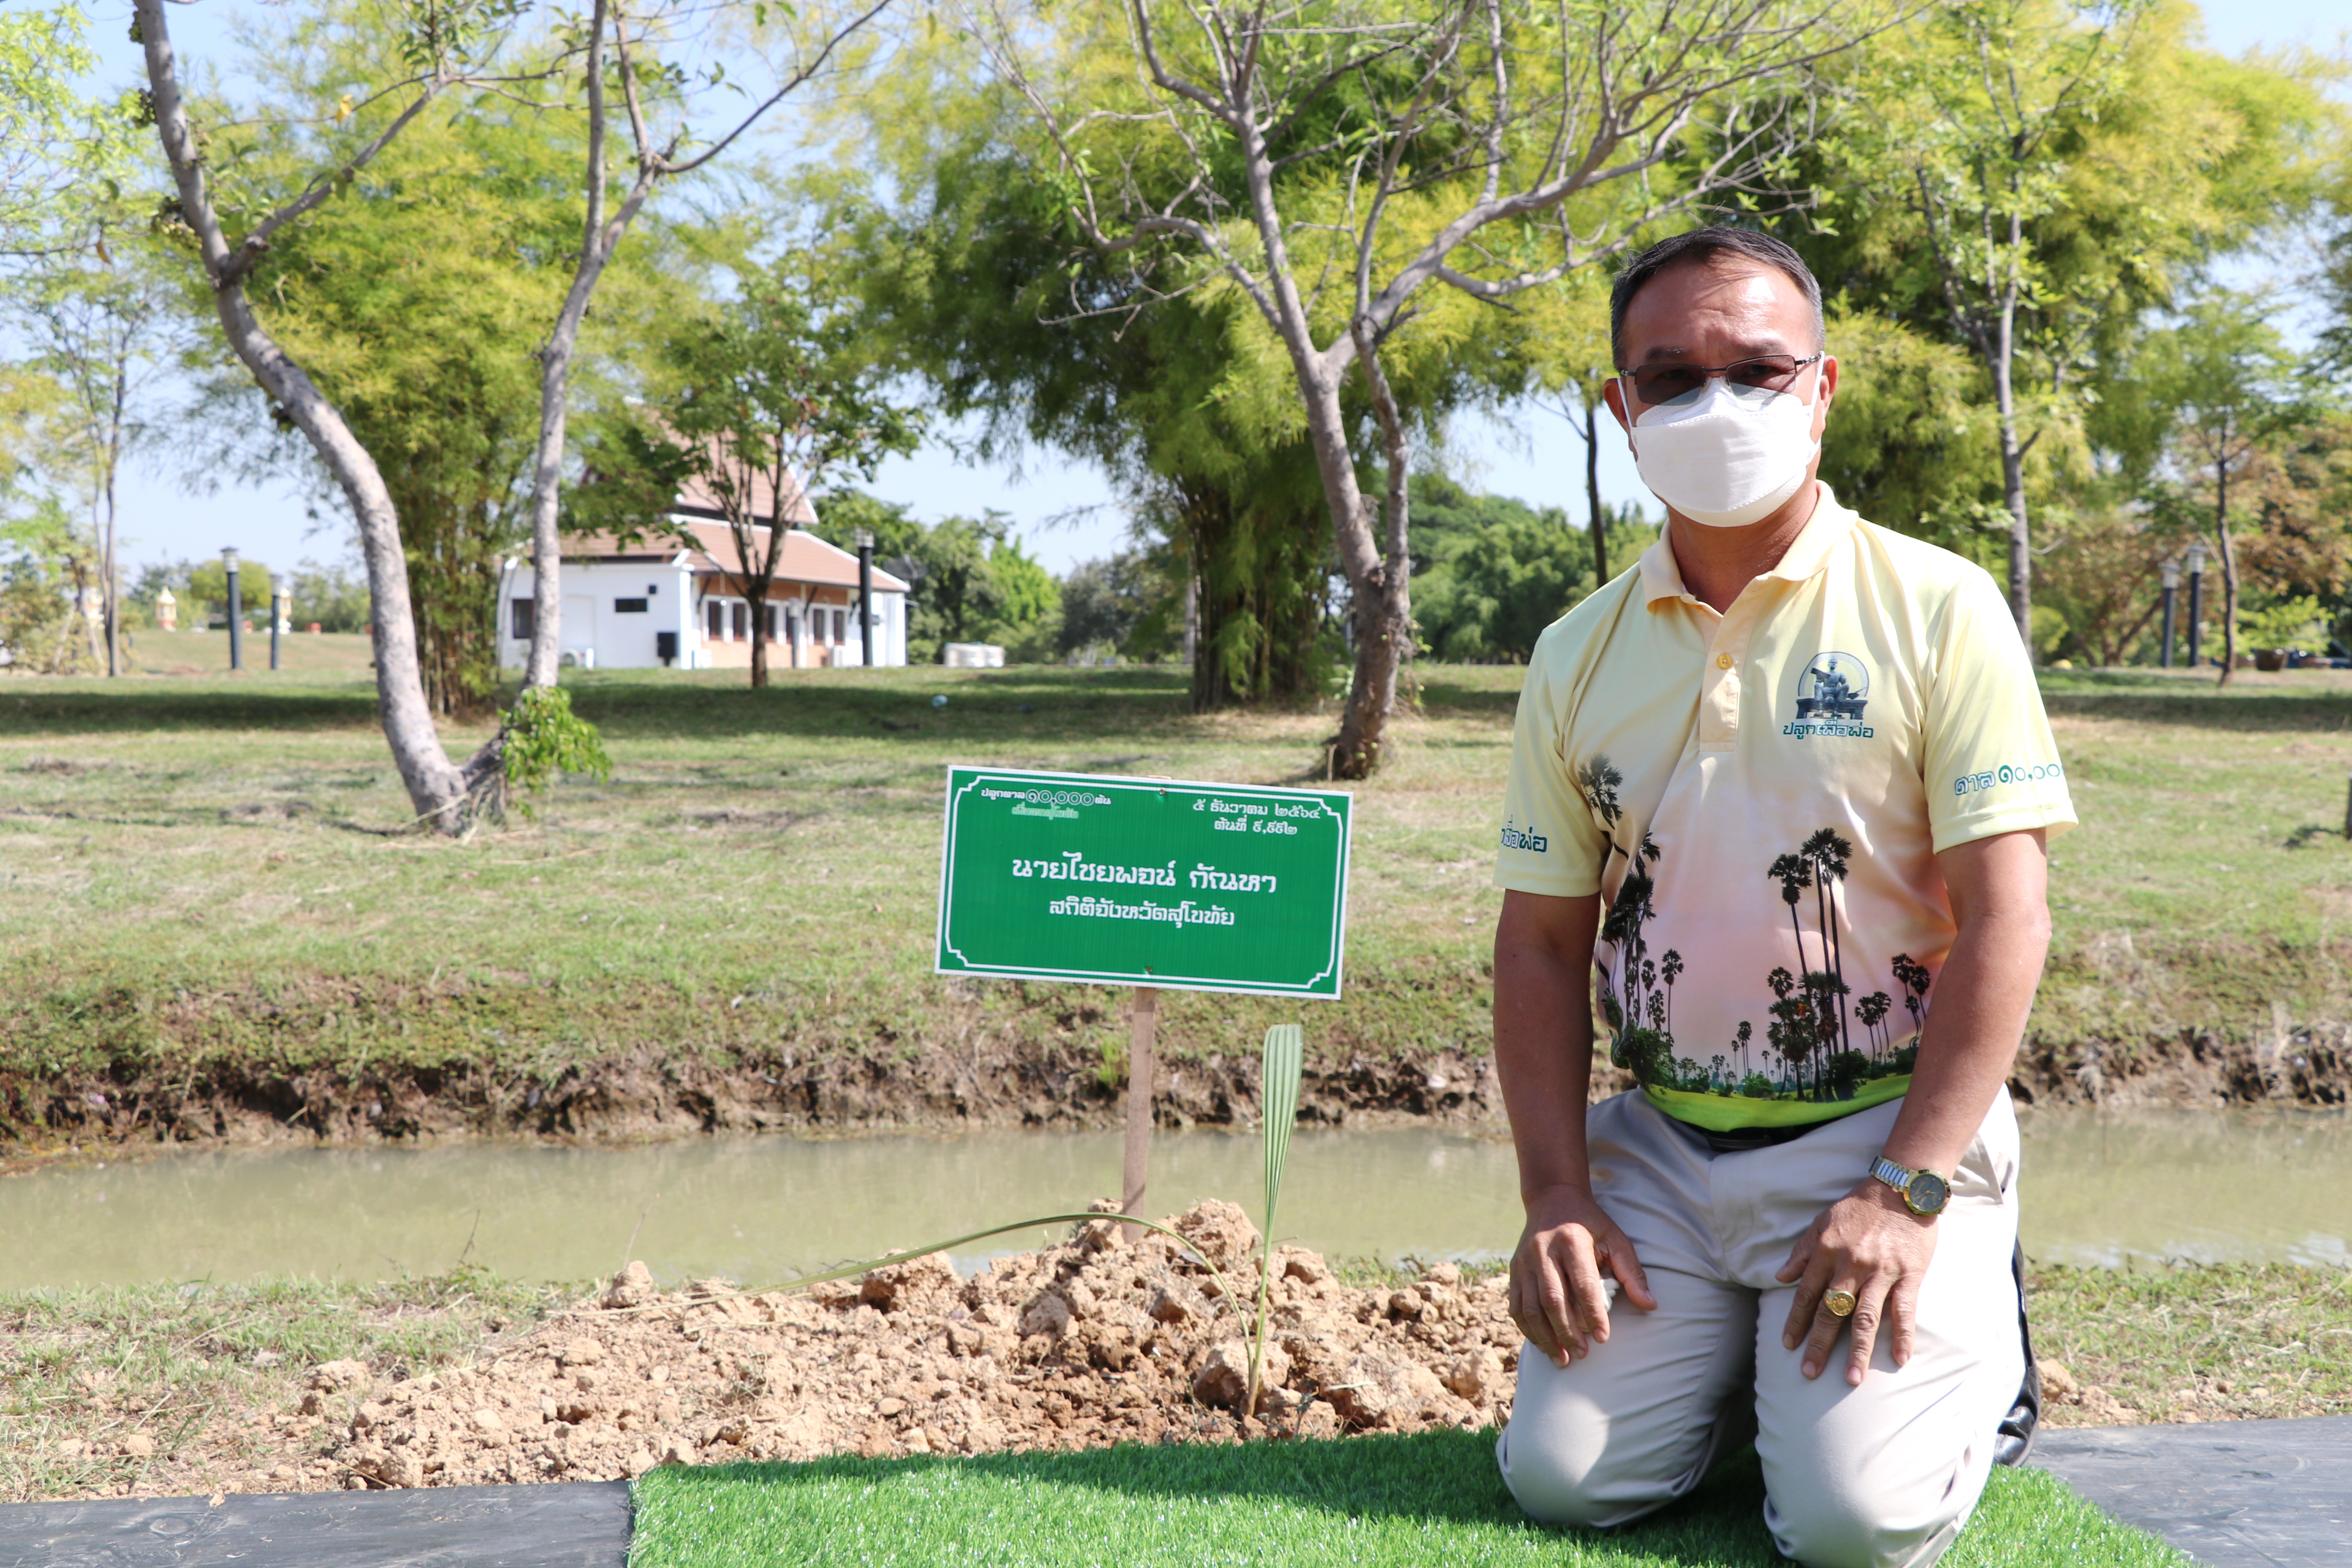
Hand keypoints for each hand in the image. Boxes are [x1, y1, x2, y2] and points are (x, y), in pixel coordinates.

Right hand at [1509, 1184, 1657, 1367]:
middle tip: (1583, 1354)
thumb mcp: (1616, 1239)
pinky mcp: (1514, 1270)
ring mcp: (1524, 1261)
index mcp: (1572, 1241)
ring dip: (1545, 1337)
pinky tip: (1542, 1344)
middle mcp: (1543, 1251)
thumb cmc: (1591, 1224)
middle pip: (1553, 1299)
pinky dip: (1528, 1329)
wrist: (1553, 1199)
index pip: (1583, 1284)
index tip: (1604, 1338)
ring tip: (1562, 1359)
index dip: (1593, 1313)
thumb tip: (1650, 1305)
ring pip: (1531, 1307)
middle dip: (1568, 1332)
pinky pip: (1516, 1306)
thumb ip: (1632, 1272)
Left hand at [1776, 1179, 1937, 1384]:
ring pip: (1865, 1317)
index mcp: (1826, 1253)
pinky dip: (1902, 1335)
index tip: (1788, 1346)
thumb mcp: (1821, 1222)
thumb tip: (1780, 1277)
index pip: (1806, 1294)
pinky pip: (1904, 1310)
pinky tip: (1899, 1358)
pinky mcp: (1909, 1275)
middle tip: (1809, 1373)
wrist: (1900, 1189)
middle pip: (1831, 1311)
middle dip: (1818, 1344)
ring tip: (1851, 1378)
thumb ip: (1802, 1252)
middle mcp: (1850, 1265)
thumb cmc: (1858, 1207)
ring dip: (1856, 1350)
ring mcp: (1880, 1272)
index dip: (1796, 1322)